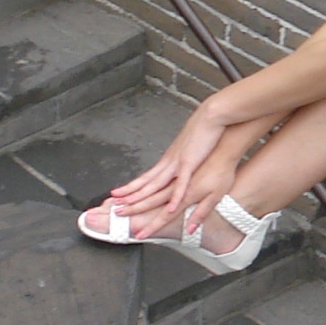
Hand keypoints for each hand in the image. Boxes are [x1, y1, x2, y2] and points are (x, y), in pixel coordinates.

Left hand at [104, 101, 235, 239]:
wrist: (211, 116)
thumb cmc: (204, 131)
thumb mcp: (189, 148)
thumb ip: (182, 160)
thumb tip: (177, 166)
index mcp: (169, 159)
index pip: (146, 176)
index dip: (131, 187)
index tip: (119, 194)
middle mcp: (169, 162)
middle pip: (146, 182)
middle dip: (129, 195)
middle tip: (114, 204)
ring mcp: (177, 162)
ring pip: (156, 183)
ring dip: (142, 196)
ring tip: (129, 206)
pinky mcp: (189, 162)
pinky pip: (181, 182)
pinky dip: (176, 196)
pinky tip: (172, 208)